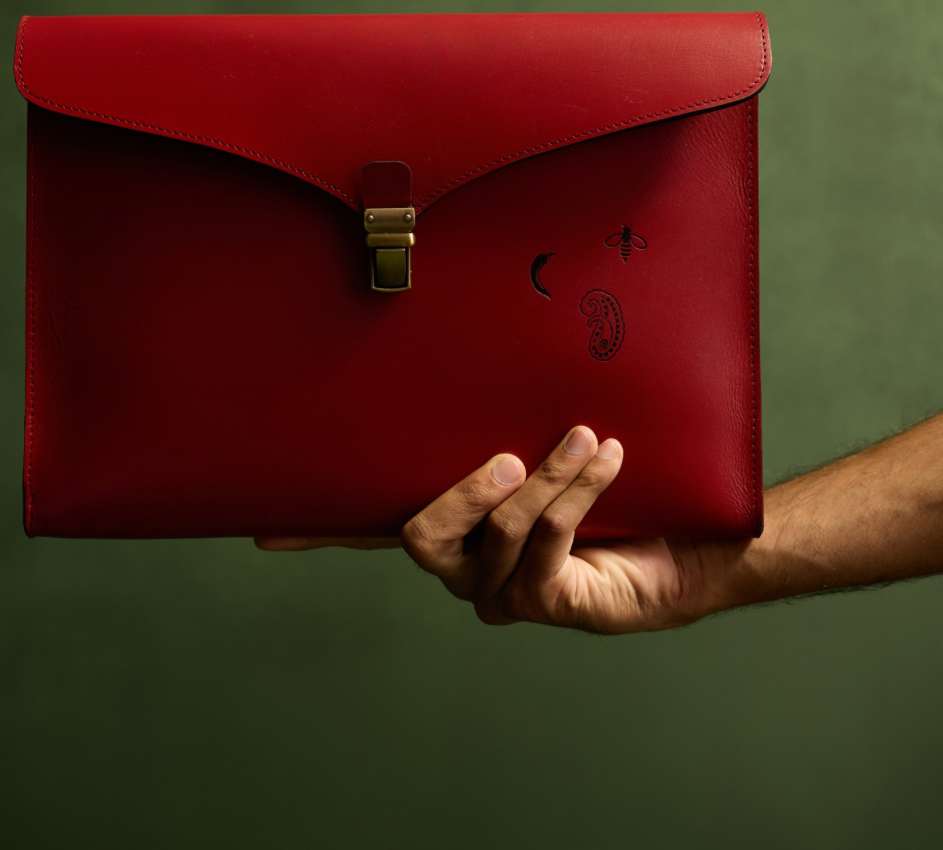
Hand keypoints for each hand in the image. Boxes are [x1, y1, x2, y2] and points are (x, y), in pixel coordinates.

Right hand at [256, 426, 741, 633]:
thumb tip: (473, 354)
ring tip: (587, 439)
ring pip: (495, 532)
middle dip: (466, 490)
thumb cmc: (615, 483)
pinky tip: (606, 459)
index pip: (369, 530)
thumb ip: (505, 418)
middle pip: (417, 537)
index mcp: (454, 527)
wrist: (692, 535)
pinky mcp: (551, 604)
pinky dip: (574, 495)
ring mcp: (504, 591)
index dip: (317, 532)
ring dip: (547, 478)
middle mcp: (465, 566)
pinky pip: (543, 547)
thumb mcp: (549, 442)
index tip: (265, 531)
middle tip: (512, 456)